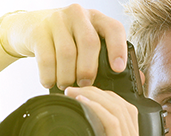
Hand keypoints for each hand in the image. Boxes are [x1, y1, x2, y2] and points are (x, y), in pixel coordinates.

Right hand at [0, 4, 126, 89]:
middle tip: (85, 84)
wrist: (31, 27)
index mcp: (97, 18)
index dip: (117, 49)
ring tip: (66, 85)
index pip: (113, 28)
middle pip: (89, 43)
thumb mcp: (88, 42)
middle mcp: (78, 15)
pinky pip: (46, 58)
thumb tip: (139, 78)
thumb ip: (110, 58)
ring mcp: (57, 20)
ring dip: (67, 76)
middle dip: (88, 69)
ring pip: (67, 53)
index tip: (117, 69)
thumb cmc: (67, 39)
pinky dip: (49, 76)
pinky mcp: (38, 31)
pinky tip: (50, 82)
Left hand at [63, 86, 146, 135]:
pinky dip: (96, 106)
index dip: (105, 99)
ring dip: (94, 94)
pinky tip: (81, 100)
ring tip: (73, 90)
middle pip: (122, 104)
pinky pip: (113, 122)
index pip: (125, 112)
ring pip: (117, 108)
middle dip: (98, 91)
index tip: (83, 94)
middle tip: (75, 87)